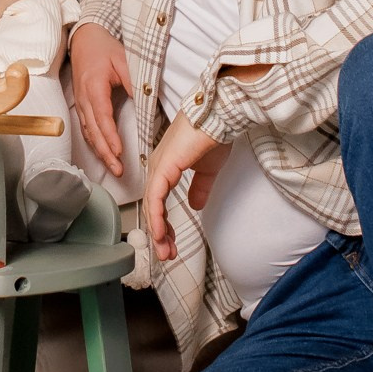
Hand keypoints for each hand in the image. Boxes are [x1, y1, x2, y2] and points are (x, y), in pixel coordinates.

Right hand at [69, 21, 131, 176]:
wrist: (84, 39)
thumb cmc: (103, 48)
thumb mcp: (123, 60)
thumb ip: (133, 81)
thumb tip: (144, 102)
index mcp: (94, 87)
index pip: (102, 117)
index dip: (110, 136)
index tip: (119, 151)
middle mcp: (84, 98)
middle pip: (94, 132)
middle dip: (105, 153)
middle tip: (118, 170)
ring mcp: (81, 103)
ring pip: (89, 133)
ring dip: (100, 152)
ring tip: (113, 168)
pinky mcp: (82, 105)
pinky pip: (87, 129)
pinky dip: (95, 144)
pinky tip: (103, 154)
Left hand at [144, 110, 223, 262]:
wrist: (220, 117)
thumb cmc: (214, 135)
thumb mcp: (207, 169)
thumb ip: (199, 187)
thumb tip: (194, 205)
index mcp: (165, 166)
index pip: (158, 201)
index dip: (164, 225)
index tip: (171, 244)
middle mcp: (157, 167)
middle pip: (152, 207)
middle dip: (160, 234)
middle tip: (166, 254)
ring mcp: (159, 166)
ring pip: (152, 206)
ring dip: (158, 232)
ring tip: (165, 251)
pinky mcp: (164, 167)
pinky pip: (156, 198)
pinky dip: (157, 218)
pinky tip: (161, 234)